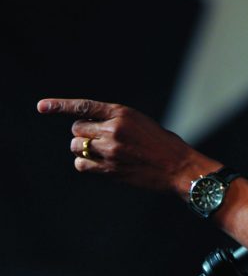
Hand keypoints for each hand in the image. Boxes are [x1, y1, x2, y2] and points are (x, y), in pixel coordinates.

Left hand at [37, 98, 218, 194]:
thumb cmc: (163, 144)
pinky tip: (100, 163)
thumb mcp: (141, 123)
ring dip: (83, 149)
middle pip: (77, 129)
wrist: (179, 167)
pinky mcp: (109, 169)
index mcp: (123, 113)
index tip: (41, 107)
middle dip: (83, 133)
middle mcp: (113, 130)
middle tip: (99, 138)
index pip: (84, 107)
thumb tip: (89, 130)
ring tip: (102, 152)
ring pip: (76, 147)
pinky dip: (85, 164)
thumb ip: (115, 122)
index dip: (59, 106)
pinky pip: (81, 165)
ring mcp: (110, 151)